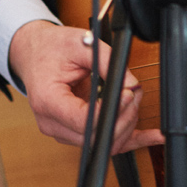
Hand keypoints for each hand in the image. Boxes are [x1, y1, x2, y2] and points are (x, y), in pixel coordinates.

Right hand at [8, 20, 163, 153]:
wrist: (34, 54)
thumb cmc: (51, 48)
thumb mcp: (79, 44)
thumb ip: (106, 62)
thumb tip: (131, 84)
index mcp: (47, 100)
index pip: (82, 120)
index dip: (110, 112)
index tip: (127, 94)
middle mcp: (52, 123)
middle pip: (96, 137)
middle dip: (123, 117)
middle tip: (134, 92)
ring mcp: (62, 131)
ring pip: (103, 142)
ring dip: (126, 124)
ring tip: (135, 97)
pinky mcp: (74, 133)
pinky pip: (106, 142)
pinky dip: (130, 139)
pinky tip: (152, 137)